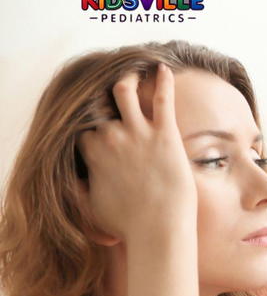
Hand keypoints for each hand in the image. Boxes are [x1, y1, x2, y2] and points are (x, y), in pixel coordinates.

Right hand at [78, 65, 194, 242]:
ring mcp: (138, 132)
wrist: (157, 228)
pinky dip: (163, 80)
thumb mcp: (90, 208)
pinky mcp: (165, 133)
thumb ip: (78, 191)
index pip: (84, 125)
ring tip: (135, 72)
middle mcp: (111, 135)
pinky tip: (164, 68)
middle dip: (105, 99)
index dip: (90, 124)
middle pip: (102, 105)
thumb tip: (72, 183)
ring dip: (128, 78)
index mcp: (91, 150)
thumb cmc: (127, 223)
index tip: (98, 121)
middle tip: (114, 89)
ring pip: (125, 90)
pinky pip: (163, 98)